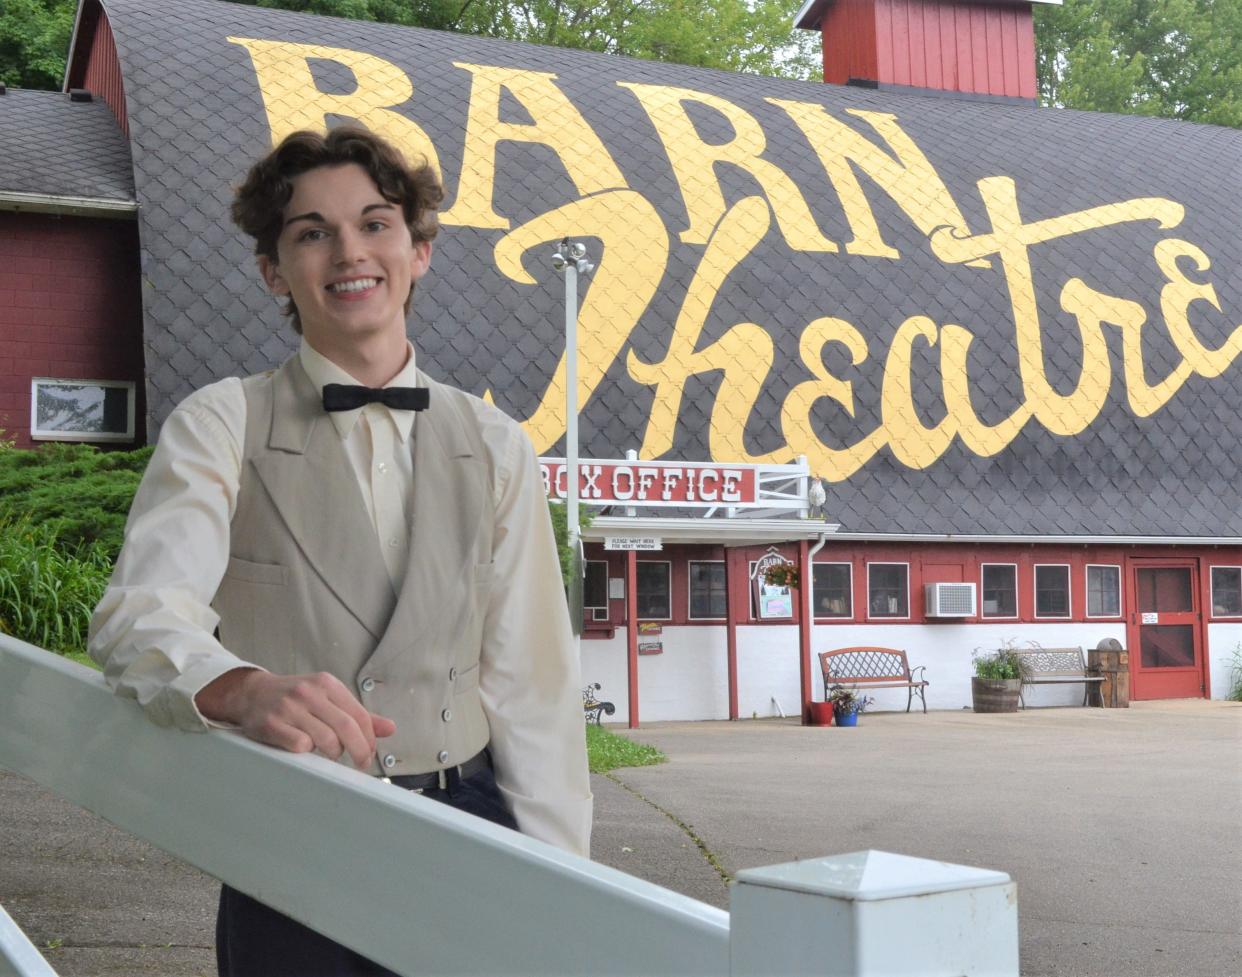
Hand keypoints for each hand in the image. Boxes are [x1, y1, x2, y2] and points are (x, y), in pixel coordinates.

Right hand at [195, 668, 396, 768]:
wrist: (251, 694)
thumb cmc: (295, 700)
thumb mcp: (327, 698)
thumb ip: (357, 714)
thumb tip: (390, 728)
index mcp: (327, 684)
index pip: (359, 714)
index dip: (370, 739)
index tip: (370, 755)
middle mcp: (309, 692)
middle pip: (346, 727)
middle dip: (359, 751)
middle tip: (360, 764)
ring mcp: (289, 707)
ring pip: (326, 739)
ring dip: (332, 753)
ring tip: (327, 754)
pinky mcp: (271, 723)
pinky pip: (300, 745)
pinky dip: (306, 752)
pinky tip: (303, 749)